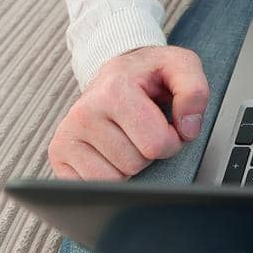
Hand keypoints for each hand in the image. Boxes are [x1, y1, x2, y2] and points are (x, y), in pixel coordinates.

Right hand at [48, 45, 209, 180]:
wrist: (117, 72)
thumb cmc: (149, 73)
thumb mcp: (180, 66)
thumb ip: (195, 92)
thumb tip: (188, 129)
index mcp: (114, 90)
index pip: (156, 144)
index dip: (172, 140)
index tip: (166, 123)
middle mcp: (83, 112)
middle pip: (135, 164)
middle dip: (149, 152)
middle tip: (143, 128)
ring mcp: (66, 135)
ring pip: (115, 180)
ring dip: (129, 164)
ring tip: (127, 136)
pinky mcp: (58, 154)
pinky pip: (92, 186)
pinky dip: (109, 174)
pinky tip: (109, 150)